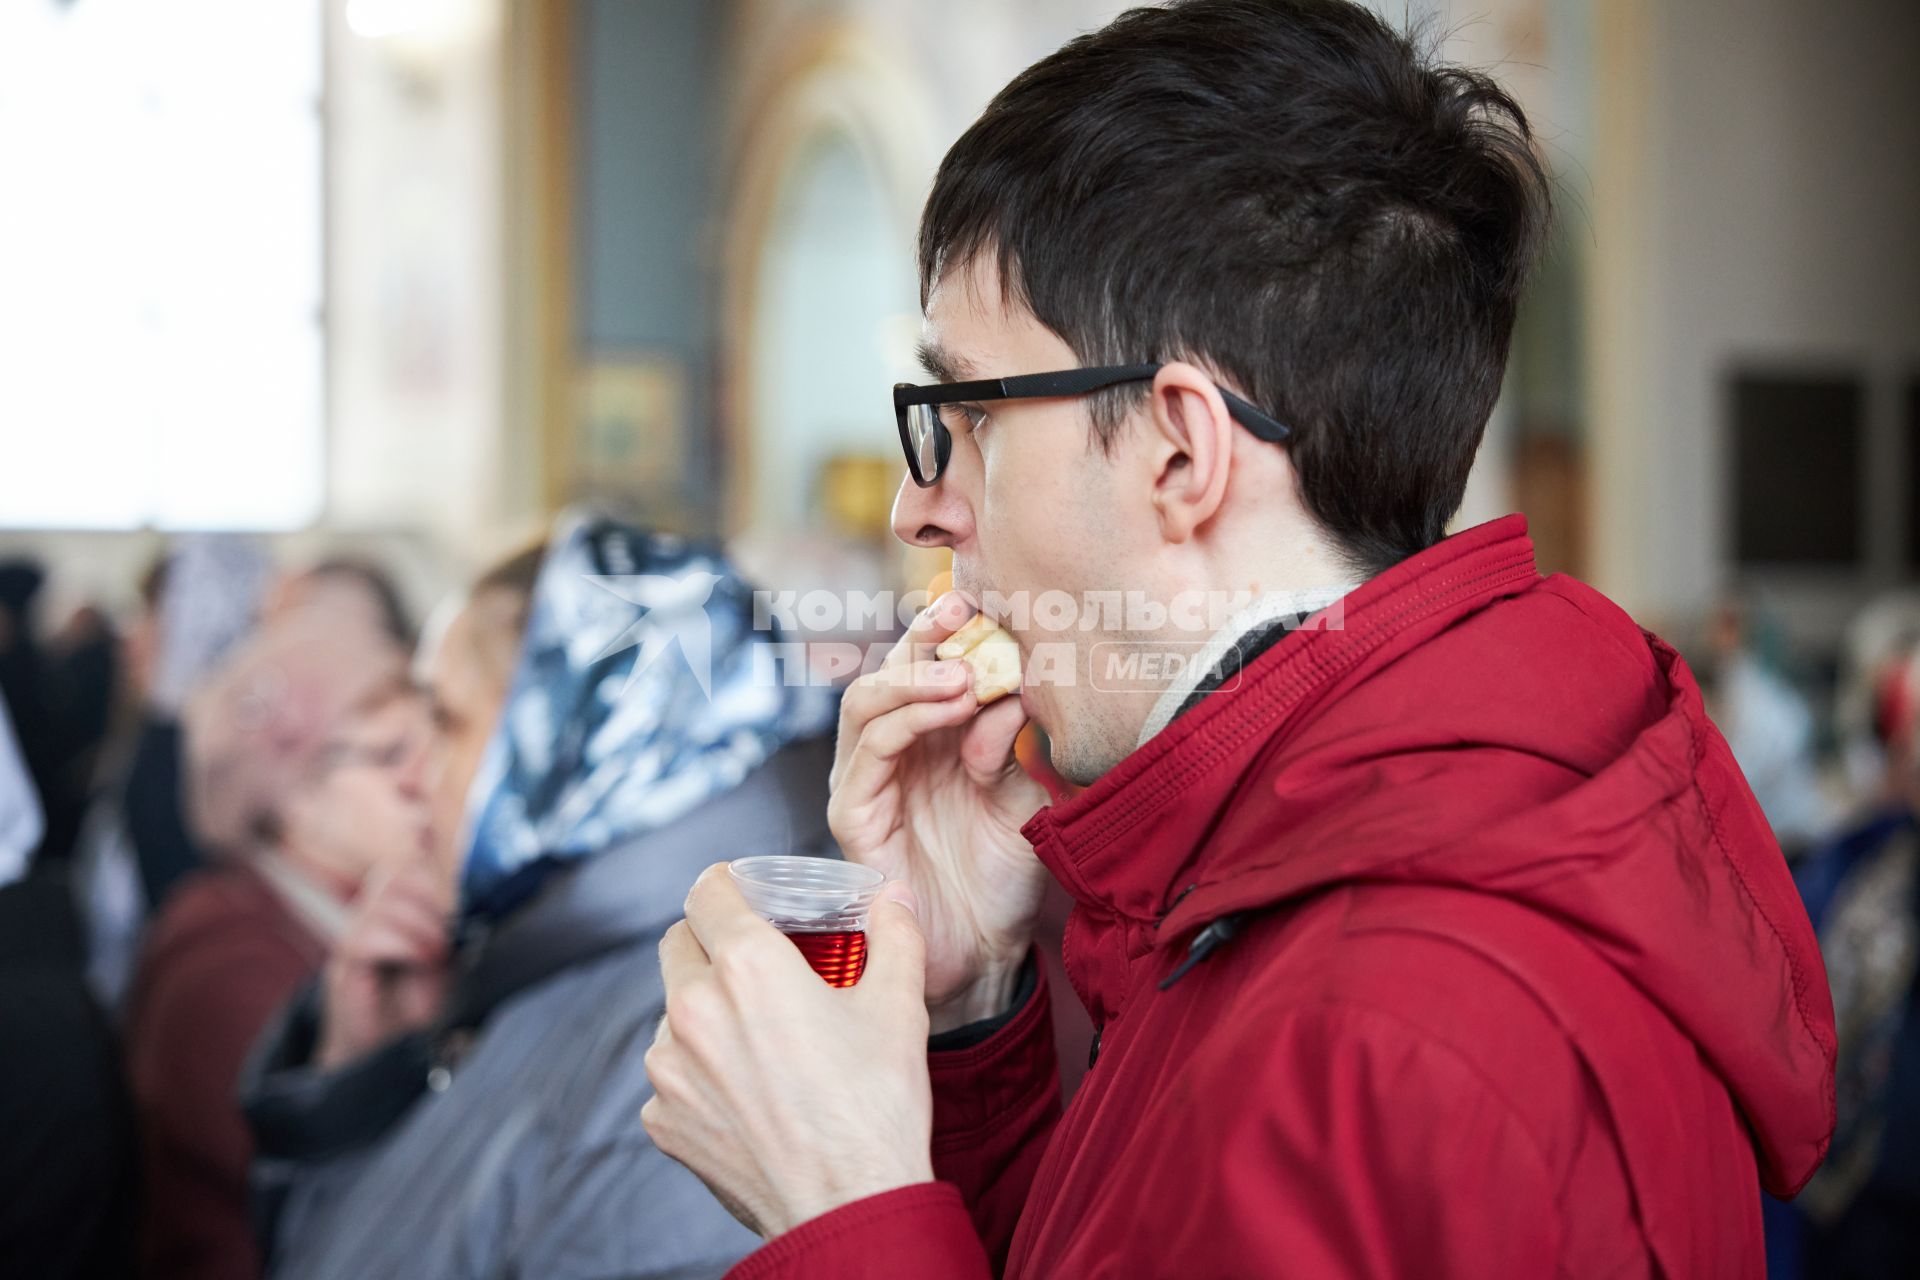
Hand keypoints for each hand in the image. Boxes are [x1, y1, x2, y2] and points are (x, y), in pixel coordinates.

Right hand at [316, 849, 452, 1068]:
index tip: (430, 830)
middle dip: (429, 896)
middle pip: (393, 876)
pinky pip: (364, 937)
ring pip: (381, 903)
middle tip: (449, 932)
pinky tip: (423, 960)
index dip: (419, 848)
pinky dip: (401, 944)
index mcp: (399, 909)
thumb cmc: (421, 1005)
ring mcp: (355, 940)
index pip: (406, 865)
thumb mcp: (449, 957)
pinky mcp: (343, 968)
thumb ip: (454, 923)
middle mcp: (372, 917)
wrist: (390, 1055)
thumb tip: (473, 893)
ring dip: (420, 925)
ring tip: (438, 953)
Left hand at [642, 866, 934, 1237]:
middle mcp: (694, 1009)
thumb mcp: (899, 1007)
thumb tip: (895, 898)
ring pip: (671, 1012)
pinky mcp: (661, 1119)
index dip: (724, 884)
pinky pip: (671, 1074)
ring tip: (757, 1036)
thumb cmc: (875, 1109)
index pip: (706, 892)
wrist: (848, 1208)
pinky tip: (745, 1090)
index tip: (736, 890)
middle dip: (709, 941)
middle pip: (678, 944)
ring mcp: (669, 1068)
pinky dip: (699, 1072)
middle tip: (751, 959)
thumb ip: (895, 936)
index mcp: (748, 966)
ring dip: (703, 1010)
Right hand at [829, 591, 1050, 1031]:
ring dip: (915, 678)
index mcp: (934, 738)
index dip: (948, 629)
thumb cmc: (1002, 875)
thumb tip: (1013, 690)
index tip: (985, 599)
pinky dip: (907, 720)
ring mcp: (868, 781)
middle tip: (964, 613)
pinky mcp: (853, 815)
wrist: (982, 955)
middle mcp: (894, 752)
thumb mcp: (1027, 795)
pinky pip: (867, 753)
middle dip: (924, 635)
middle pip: (891, 670)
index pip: (930, 665)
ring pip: (867, 702)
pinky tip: (948, 708)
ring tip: (965, 672)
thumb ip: (1018, 744)